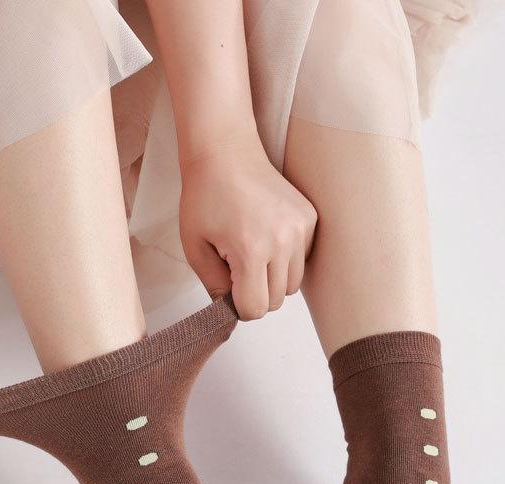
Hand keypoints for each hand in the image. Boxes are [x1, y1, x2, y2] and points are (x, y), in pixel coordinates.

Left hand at [179, 136, 317, 319]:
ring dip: (272, 279)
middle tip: (236, 267)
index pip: (255, 308)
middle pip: (276, 301)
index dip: (239, 305)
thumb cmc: (205, 197)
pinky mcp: (309, 219)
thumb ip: (213, 286)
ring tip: (252, 253)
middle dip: (255, 293)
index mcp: (251, 251)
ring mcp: (300, 229)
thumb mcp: (195, 248)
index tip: (228, 287)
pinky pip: (302, 260)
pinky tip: (266, 237)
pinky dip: (285, 259)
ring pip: (292, 285)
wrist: (226, 153)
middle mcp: (283, 242)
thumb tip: (231, 309)